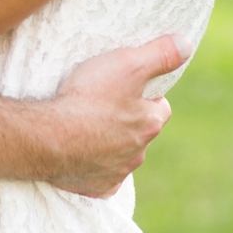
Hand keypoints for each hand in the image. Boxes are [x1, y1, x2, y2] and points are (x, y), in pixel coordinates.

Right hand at [41, 34, 189, 197]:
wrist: (47, 138)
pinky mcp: (95, 187)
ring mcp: (116, 173)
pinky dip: (94, 166)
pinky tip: (80, 153)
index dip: (146, 94)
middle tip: (103, 104)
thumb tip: (185, 44)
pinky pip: (101, 177)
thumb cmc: (87, 99)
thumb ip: (160, 54)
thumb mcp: (127, 64)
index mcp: (149, 124)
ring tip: (86, 125)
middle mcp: (137, 153)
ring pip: (120, 155)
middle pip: (139, 132)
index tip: (127, 86)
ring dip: (110, 142)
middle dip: (127, 120)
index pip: (160, 106)